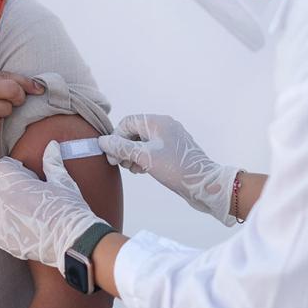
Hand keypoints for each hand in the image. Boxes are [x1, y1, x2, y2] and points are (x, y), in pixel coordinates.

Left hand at [0, 141, 104, 273]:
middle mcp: (2, 198)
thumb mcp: (62, 181)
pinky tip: (16, 227)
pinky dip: (2, 227)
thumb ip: (52, 162)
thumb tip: (52, 145)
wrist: (71, 239)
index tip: (23, 174)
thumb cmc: (68, 207)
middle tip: (22, 193)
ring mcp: (0, 219)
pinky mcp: (2, 238)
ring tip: (15, 211)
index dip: (13, 168)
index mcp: (15, 180)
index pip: (2, 166)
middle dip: (5, 186)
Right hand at [98, 114, 239, 224]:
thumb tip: (103, 141)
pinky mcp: (174, 151)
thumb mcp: (144, 157)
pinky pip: (152, 150)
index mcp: (158, 122)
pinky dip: (143, 158)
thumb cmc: (176, 169)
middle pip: (134, 132)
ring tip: (132, 169)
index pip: (128, 122)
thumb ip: (122, 148)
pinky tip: (141, 170)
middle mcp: (164, 126)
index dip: (116, 138)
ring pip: (142, 142)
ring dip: (132, 154)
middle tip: (120, 164)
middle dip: (124, 147)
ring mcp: (170, 139)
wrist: (204, 185)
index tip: (113, 156)